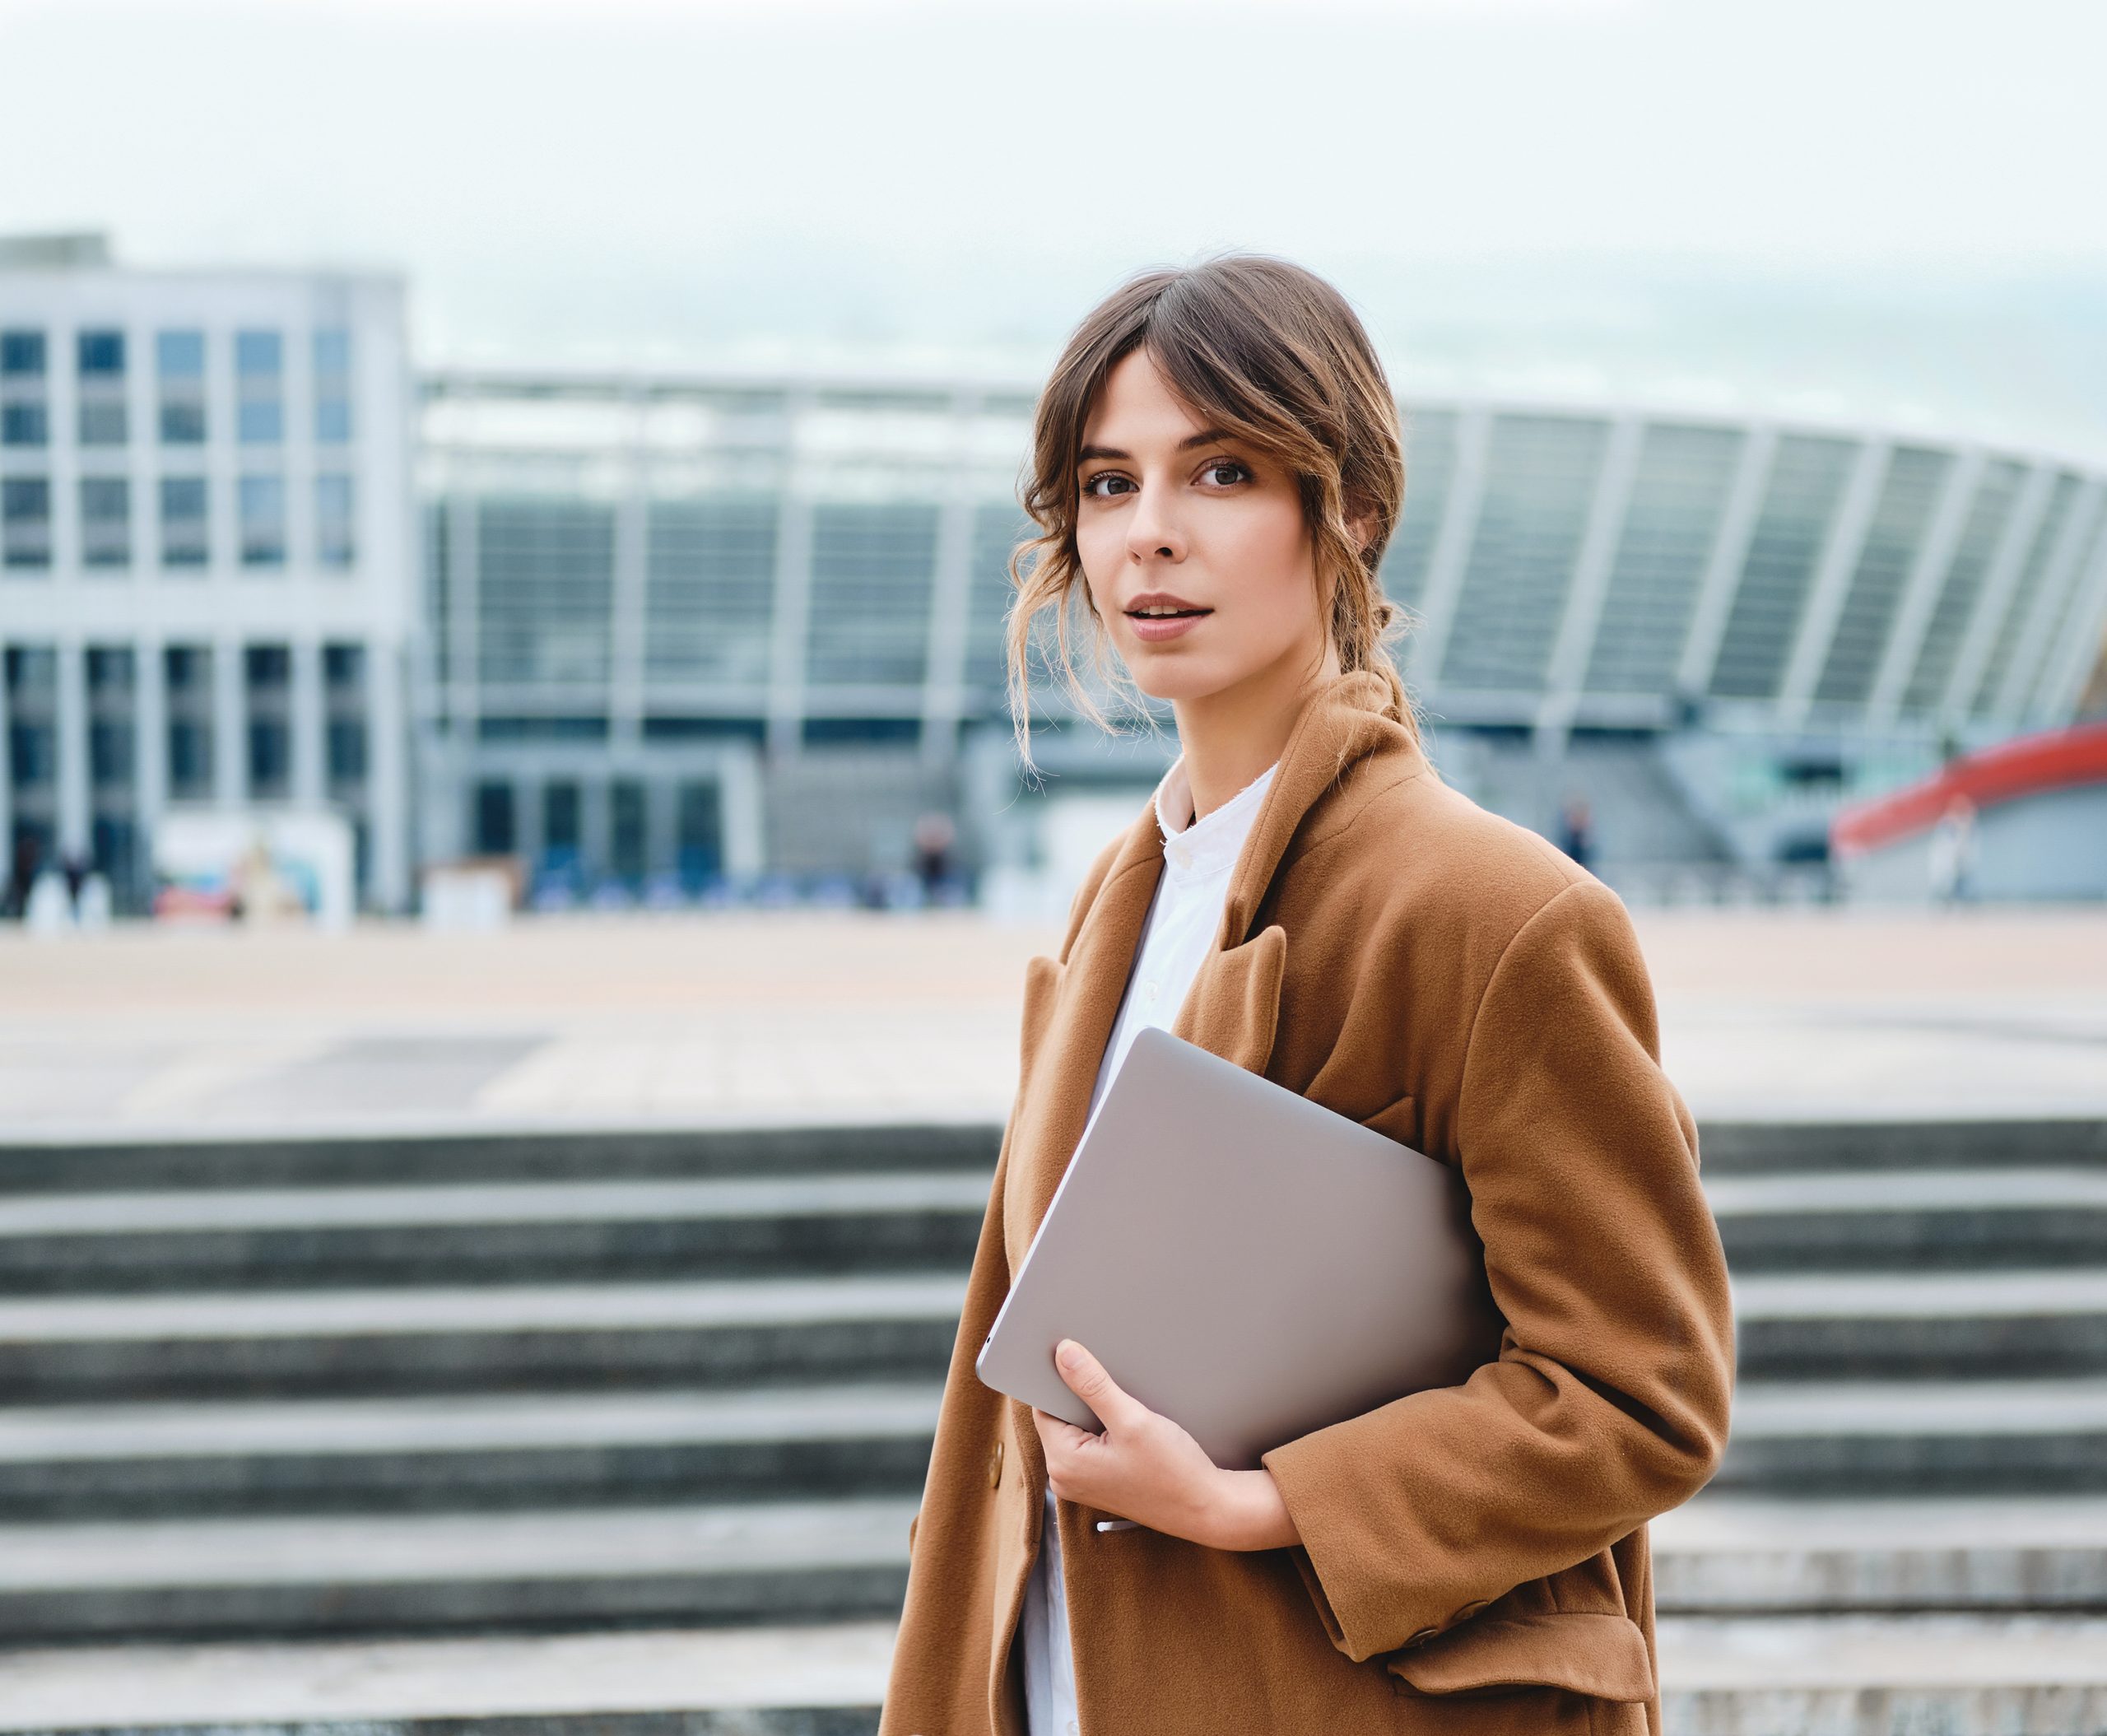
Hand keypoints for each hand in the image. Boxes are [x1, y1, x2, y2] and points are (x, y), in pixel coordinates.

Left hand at [1030, 1340, 1300, 1551]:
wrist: (1206, 1509)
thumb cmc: (1173, 1471)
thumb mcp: (1132, 1420)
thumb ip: (1093, 1385)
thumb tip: (1063, 1353)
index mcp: (1064, 1463)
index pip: (1044, 1406)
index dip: (1059, 1380)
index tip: (1076, 1360)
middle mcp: (1065, 1477)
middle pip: (1059, 1417)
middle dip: (1081, 1396)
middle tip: (1110, 1383)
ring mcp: (1081, 1484)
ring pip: (1076, 1430)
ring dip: (1095, 1413)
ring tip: (1125, 1407)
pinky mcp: (1099, 1483)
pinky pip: (1090, 1445)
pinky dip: (1104, 1429)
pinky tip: (1129, 1426)